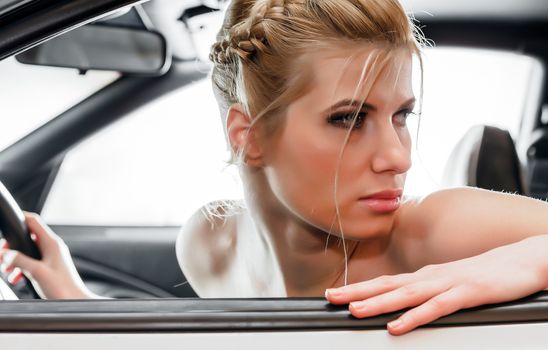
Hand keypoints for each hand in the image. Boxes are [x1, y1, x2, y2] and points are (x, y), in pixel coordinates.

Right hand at [0, 212, 97, 298]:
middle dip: (12, 246)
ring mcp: (52, 257)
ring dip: (15, 259)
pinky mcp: (51, 267)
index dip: (19, 218)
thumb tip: (6, 253)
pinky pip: (32, 262)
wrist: (75, 301)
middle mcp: (53, 247)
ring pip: (28, 251)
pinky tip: (16, 278)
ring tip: (7, 269)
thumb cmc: (61, 288)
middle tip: (2, 256)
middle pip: (27, 237)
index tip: (7, 223)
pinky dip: (22, 268)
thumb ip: (20, 260)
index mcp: (52, 243)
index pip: (33, 221)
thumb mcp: (36, 272)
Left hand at [325, 235, 547, 334]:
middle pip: (387, 286)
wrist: (521, 260)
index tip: (334, 294)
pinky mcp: (466, 292)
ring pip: (406, 295)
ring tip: (355, 310)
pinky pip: (436, 307)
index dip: (358, 288)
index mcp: (424, 276)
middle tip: (331, 298)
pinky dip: (415, 316)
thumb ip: (426, 293)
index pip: (384, 282)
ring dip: (378, 303)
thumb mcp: (448, 283)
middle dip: (357, 293)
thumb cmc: (482, 273)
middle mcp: (430, 277)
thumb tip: (402, 303)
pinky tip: (398, 325)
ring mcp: (447, 283)